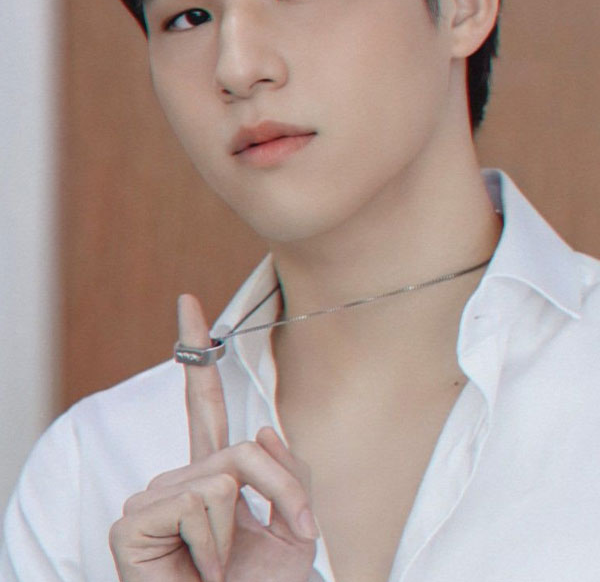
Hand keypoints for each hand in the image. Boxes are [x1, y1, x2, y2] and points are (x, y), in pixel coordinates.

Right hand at [109, 294, 317, 581]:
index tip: (188, 302)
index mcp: (211, 474)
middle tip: (294, 535)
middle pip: (242, 451)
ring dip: (245, 531)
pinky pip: (201, 502)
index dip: (196, 351)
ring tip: (224, 567)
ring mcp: (151, 498)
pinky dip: (216, 544)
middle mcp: (176, 478)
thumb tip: (260, 430)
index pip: (205, 405)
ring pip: (225, 477)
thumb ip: (287, 471)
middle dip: (284, 494)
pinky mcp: (132, 523)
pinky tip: (201, 568)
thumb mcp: (296, 527)